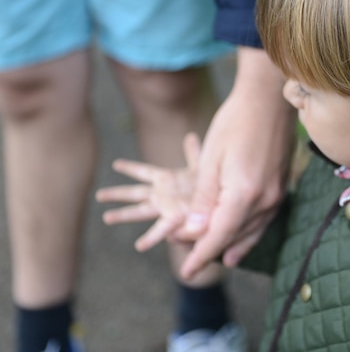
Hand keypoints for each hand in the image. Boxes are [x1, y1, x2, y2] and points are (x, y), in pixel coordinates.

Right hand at [96, 133, 202, 251]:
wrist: (220, 205)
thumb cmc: (209, 189)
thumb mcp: (201, 166)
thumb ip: (193, 153)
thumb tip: (191, 135)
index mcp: (166, 180)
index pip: (144, 171)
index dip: (131, 168)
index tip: (115, 164)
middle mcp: (161, 195)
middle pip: (134, 193)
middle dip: (117, 194)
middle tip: (98, 195)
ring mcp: (165, 207)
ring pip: (140, 211)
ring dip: (123, 215)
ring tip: (106, 218)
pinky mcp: (175, 218)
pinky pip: (161, 229)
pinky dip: (150, 238)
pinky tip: (139, 246)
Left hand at [178, 47, 296, 278]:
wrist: (268, 99)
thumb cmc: (234, 123)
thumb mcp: (210, 159)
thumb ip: (203, 200)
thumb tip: (194, 232)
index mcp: (244, 194)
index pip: (219, 236)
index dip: (200, 255)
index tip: (187, 272)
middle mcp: (264, 200)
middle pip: (233, 236)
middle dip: (208, 247)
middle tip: (184, 253)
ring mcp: (276, 194)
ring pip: (249, 231)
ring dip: (229, 244)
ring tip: (213, 258)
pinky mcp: (280, 187)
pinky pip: (263, 220)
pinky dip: (248, 235)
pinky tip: (241, 245)